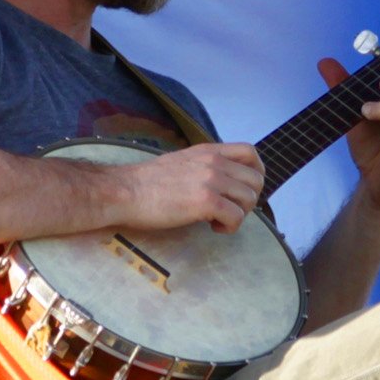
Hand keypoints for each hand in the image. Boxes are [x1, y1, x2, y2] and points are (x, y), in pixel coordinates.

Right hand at [122, 141, 265, 233]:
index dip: (256, 172)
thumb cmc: (146, 183)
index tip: (244, 188)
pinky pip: (237, 217)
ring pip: (250, 199)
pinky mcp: (205, 201)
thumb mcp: (182, 162)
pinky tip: (212, 228)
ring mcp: (211, 180)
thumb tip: (222, 182)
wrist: (123, 191)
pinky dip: (229, 227)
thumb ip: (205, 167)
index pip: (250, 152)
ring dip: (239, 215)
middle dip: (248, 200)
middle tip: (228, 210)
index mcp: (208, 151)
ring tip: (217, 220)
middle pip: (256, 180)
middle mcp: (214, 162)